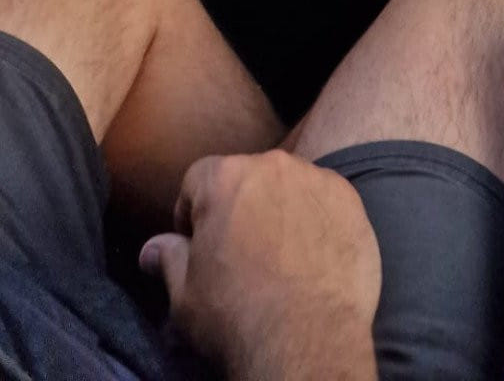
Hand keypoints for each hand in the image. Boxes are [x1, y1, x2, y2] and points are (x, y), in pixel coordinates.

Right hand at [140, 151, 381, 380]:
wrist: (306, 339)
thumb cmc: (235, 316)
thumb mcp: (184, 295)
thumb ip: (168, 259)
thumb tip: (151, 248)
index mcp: (225, 177)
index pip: (198, 180)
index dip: (192, 214)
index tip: (198, 245)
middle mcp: (273, 165)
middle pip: (247, 179)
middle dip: (239, 209)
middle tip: (240, 255)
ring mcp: (317, 180)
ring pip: (289, 188)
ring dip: (281, 212)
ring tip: (281, 260)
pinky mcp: (351, 202)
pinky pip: (326, 203)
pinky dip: (318, 223)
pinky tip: (313, 261)